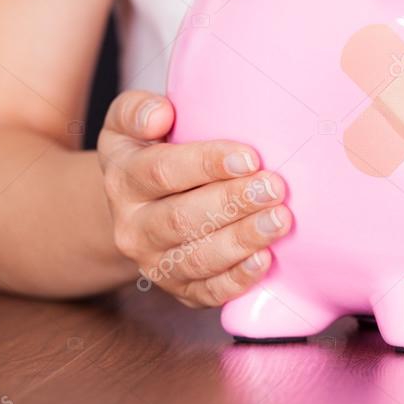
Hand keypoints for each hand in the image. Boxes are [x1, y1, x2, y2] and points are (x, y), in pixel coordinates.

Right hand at [98, 90, 291, 307]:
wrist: (138, 208)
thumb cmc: (148, 152)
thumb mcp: (127, 124)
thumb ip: (137, 110)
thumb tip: (161, 114)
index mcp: (123, 179)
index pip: (162, 171)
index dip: (207, 163)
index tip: (249, 157)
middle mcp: (132, 227)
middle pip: (182, 218)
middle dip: (233, 202)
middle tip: (275, 187)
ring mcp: (155, 263)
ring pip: (197, 258)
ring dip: (242, 240)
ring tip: (279, 221)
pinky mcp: (179, 290)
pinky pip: (207, 292)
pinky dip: (237, 280)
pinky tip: (266, 260)